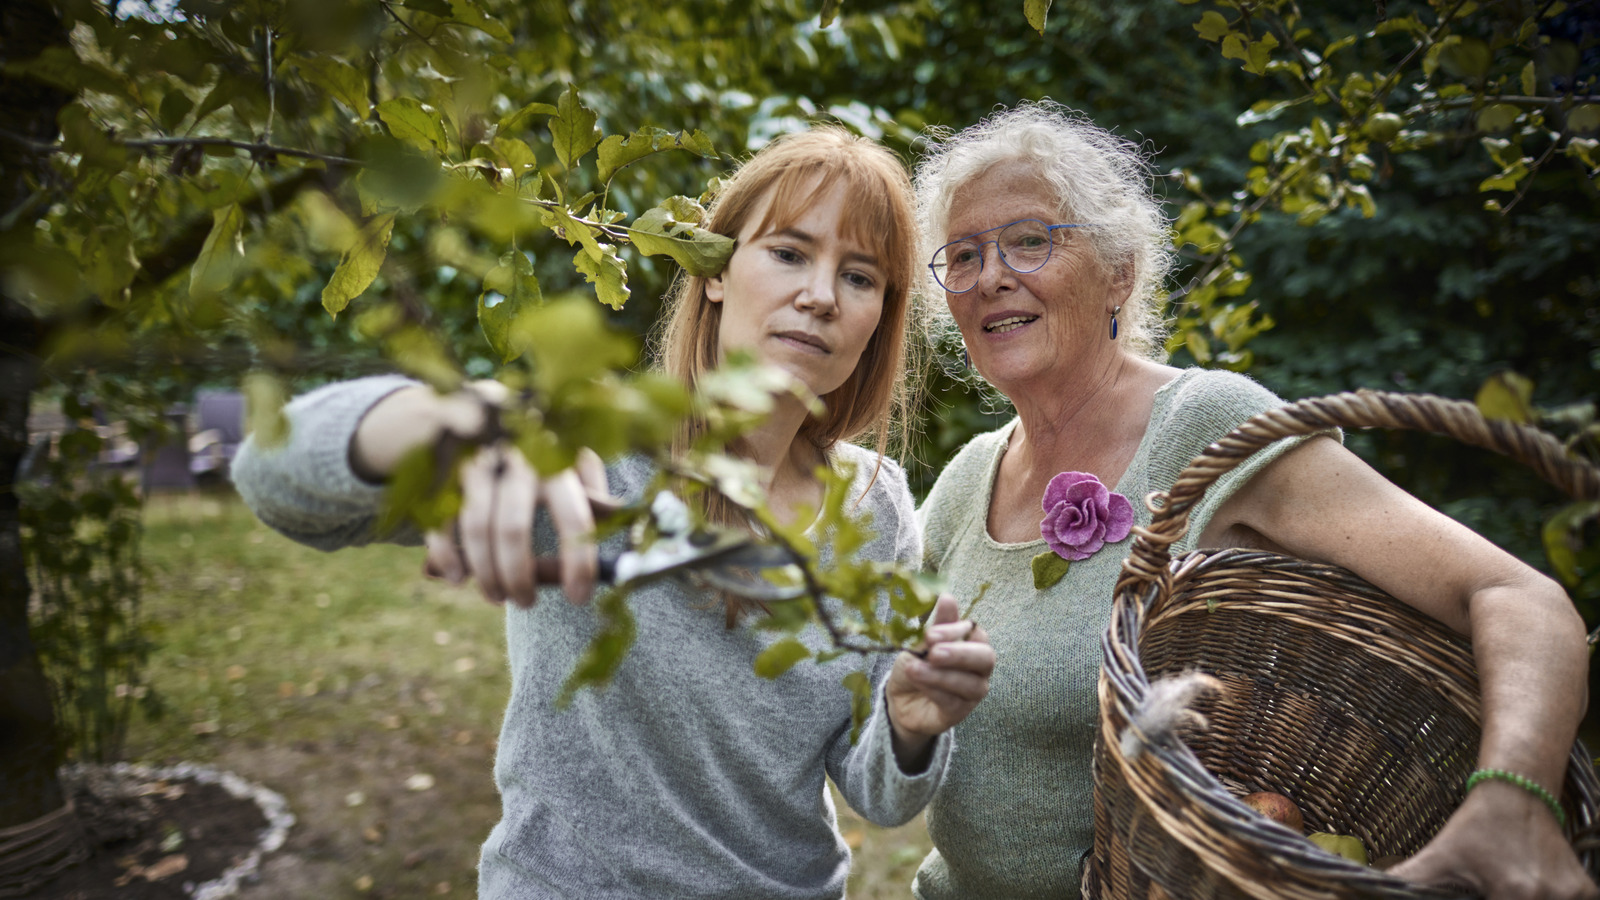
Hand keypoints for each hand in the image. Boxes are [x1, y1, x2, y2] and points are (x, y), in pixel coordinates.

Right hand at [422, 442, 610, 607]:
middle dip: (519, 577)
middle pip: (513, 529)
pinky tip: (457, 578)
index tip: (579, 598)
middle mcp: (515, 460)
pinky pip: (440, 521)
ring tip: (498, 596)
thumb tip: (624, 522)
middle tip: (527, 603)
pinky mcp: (442, 472)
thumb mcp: (573, 459)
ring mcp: (475, 465)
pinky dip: (447, 556)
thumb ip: (592, 491)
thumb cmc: (540, 448)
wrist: (483, 406)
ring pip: (475, 529)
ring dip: (485, 573)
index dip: (578, 563)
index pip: (575, 518)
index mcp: (557, 460)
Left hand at [885, 595, 994, 769]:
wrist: (900, 698)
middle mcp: (979, 668)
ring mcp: (973, 693)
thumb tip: (948, 597)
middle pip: (986, 658)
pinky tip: (918, 681)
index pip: (976, 633)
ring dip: (940, 675)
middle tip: (933, 653)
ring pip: (970, 684)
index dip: (955, 632)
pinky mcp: (960, 713)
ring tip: (915, 669)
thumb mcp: (920, 642)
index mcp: (972, 644)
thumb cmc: (916, 664)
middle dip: (959, 654)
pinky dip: (934, 690)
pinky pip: (953, 702)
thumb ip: (938, 624)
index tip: (930, 634)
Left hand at [1388, 780, 1597, 898]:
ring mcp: (1574, 896)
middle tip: (1490, 891)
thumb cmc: (1474, 828)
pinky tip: (1529, 892)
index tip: (1479, 899)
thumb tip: (1355, 892)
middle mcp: (1549, 897)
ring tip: (1505, 890)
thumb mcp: (1437, 857)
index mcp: (1513, 895)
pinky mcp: (1588, 892)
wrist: (1518, 793)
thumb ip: (1405, 880)